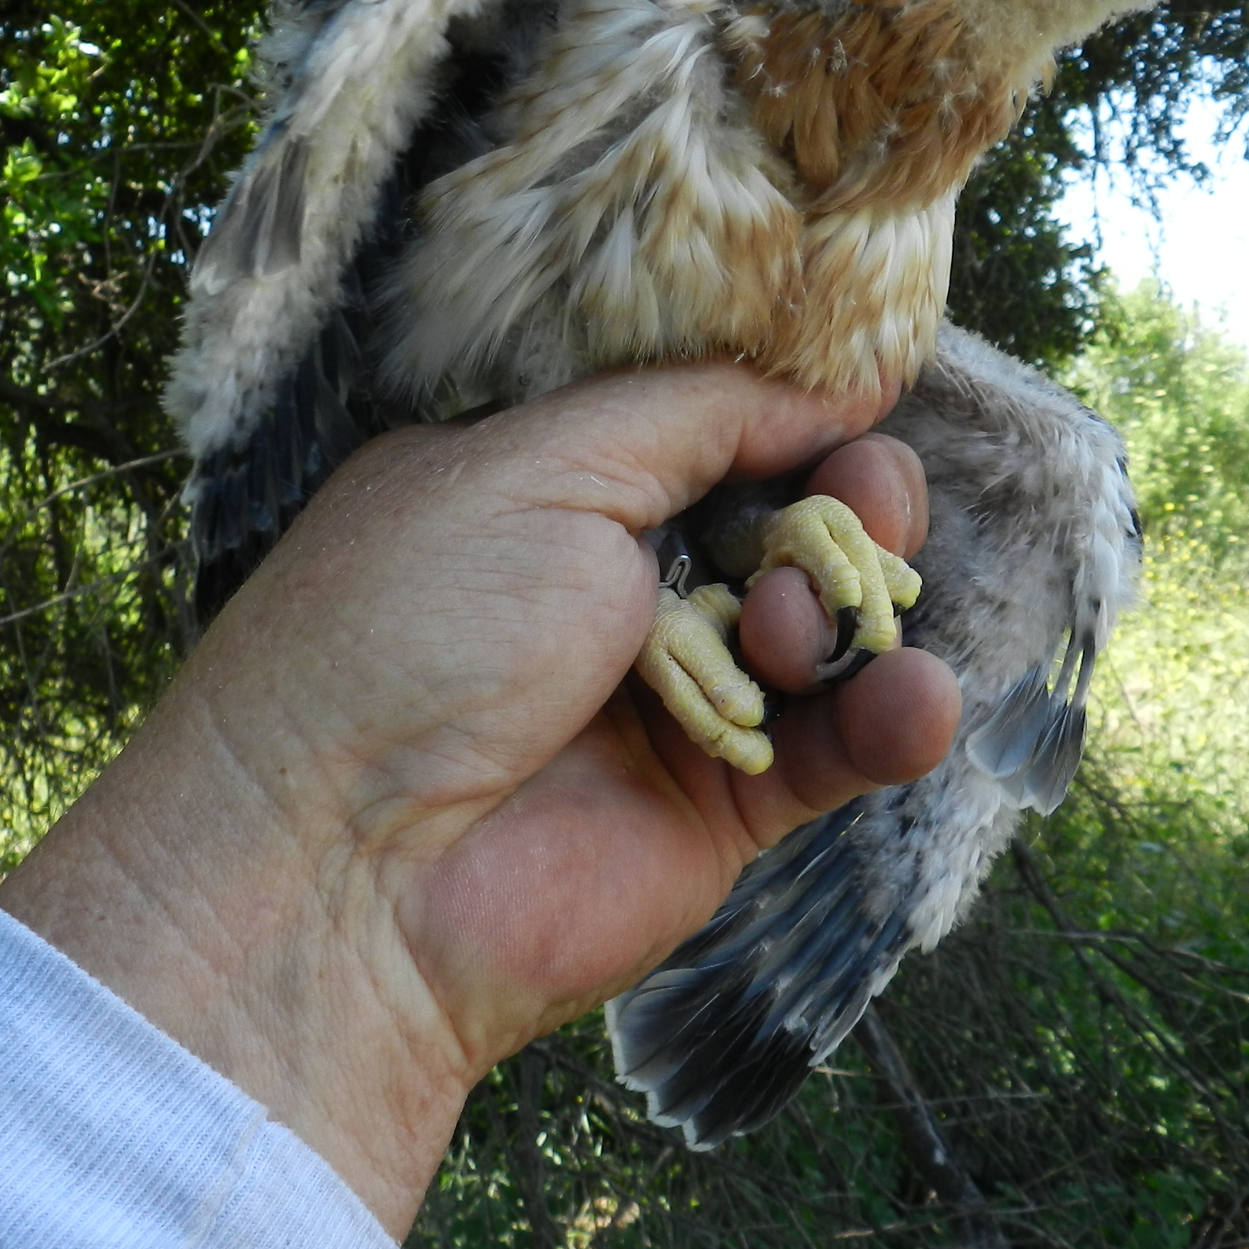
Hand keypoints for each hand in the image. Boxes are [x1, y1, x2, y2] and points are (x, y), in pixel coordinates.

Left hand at [0, 364, 960, 1235]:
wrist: (340, 872)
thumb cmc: (404, 636)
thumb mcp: (539, 467)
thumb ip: (699, 413)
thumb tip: (838, 377)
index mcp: (551, 486)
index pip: (713, 424)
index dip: (793, 408)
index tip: (858, 394)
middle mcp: (616, 588)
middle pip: (792, 519)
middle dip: (846, 501)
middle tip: (856, 504)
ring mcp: (676, 700)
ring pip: (829, 629)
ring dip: (850, 609)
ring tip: (797, 628)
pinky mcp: (725, 807)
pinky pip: (842, 747)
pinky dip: (892, 717)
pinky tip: (908, 698)